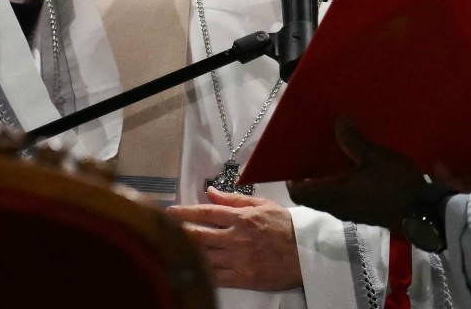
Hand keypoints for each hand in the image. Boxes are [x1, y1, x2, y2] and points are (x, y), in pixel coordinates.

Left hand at [166, 188, 302, 290]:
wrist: (306, 253)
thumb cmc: (285, 226)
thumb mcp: (262, 205)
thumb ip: (234, 200)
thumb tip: (211, 192)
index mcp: (242, 218)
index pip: (207, 213)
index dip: (185, 212)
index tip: (170, 211)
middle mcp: (238, 238)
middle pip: (199, 235)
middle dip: (179, 231)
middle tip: (164, 228)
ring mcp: (239, 260)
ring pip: (204, 256)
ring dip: (186, 251)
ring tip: (171, 246)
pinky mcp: (243, 278)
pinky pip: (216, 276)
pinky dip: (201, 271)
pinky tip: (189, 267)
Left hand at [287, 116, 426, 230]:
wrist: (423, 211)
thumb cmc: (394, 183)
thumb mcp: (374, 156)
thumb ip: (353, 140)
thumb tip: (337, 121)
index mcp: (334, 193)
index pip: (299, 193)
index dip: (292, 180)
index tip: (293, 162)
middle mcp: (338, 207)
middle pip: (312, 198)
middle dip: (308, 179)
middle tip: (313, 156)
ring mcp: (352, 213)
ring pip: (327, 200)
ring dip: (325, 183)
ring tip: (332, 160)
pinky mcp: (365, 214)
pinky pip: (342, 202)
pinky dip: (339, 188)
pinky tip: (352, 171)